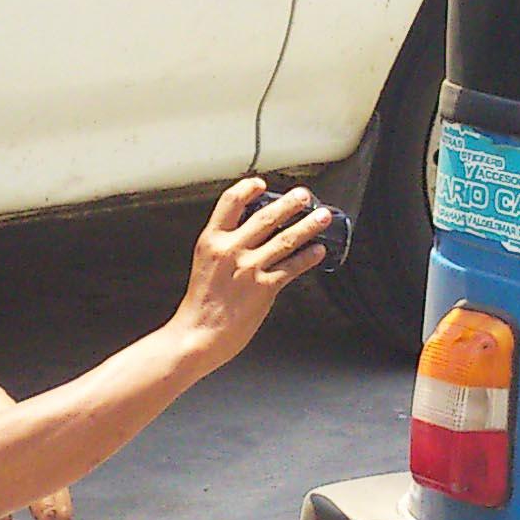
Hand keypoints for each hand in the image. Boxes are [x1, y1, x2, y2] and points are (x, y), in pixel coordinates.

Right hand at [177, 177, 332, 363]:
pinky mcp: (265, 288)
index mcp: (211, 241)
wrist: (198, 334)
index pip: (230, 202)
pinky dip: (308, 257)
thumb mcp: (205, 264)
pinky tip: (318, 251)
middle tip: (303, 196)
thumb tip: (251, 235)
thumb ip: (224, 247)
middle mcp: (231, 250)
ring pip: (285, 239)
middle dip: (290, 204)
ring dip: (308, 226)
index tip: (261, 184)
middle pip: (266, 217)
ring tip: (321, 217)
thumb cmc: (200, 305)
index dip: (248, 189)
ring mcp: (250, 268)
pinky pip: (293, 267)